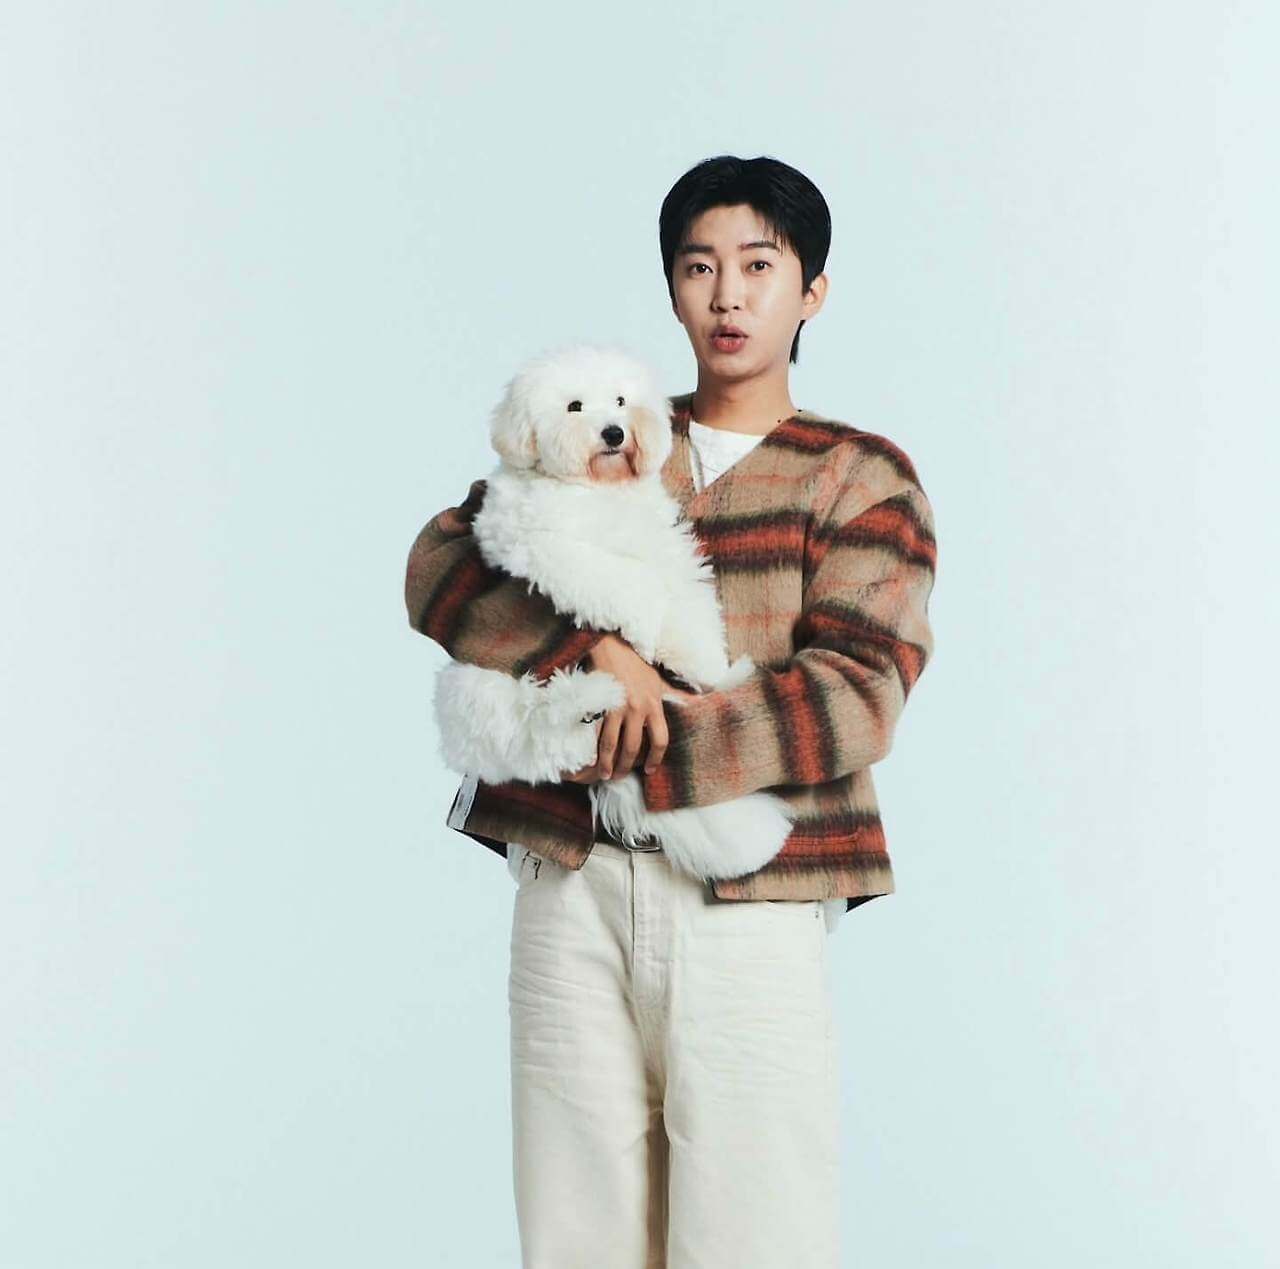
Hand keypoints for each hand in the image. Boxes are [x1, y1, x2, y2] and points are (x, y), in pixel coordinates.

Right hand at [561, 634, 697, 782]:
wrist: (611, 646)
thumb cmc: (636, 665)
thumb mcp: (660, 681)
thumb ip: (677, 696)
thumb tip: (701, 701)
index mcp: (654, 704)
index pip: (660, 739)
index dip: (655, 758)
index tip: (649, 769)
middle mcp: (637, 708)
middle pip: (633, 746)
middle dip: (626, 766)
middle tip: (620, 777)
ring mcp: (616, 707)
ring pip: (612, 743)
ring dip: (607, 763)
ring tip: (604, 775)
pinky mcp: (599, 704)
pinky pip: (595, 732)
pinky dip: (593, 748)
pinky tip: (590, 760)